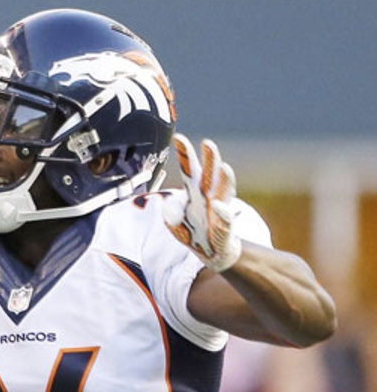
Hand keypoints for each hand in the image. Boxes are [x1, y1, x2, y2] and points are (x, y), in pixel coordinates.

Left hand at [162, 133, 241, 272]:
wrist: (216, 255)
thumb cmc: (196, 235)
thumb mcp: (176, 227)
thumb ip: (171, 215)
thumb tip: (167, 204)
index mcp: (196, 195)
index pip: (190, 171)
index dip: (185, 155)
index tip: (179, 137)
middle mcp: (210, 200)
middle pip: (210, 177)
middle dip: (210, 160)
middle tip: (208, 143)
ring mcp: (220, 214)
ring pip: (224, 194)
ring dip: (225, 181)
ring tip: (224, 167)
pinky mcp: (225, 232)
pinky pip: (225, 223)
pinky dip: (223, 216)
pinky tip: (220, 207)